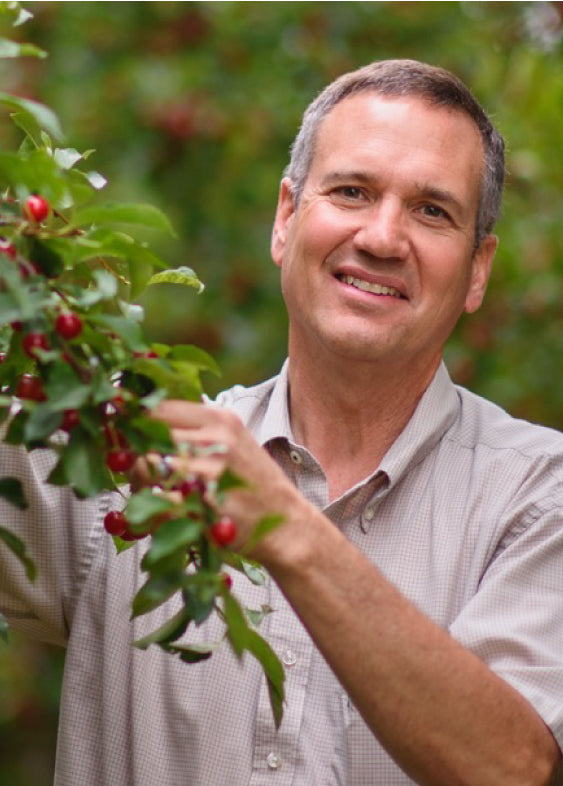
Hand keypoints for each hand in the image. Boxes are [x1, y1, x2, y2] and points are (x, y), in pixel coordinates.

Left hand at [131, 400, 306, 563]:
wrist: (288, 525)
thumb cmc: (253, 485)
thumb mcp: (232, 443)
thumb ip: (194, 430)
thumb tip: (141, 422)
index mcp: (220, 418)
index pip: (159, 407)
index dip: (133, 421)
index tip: (121, 434)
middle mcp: (216, 439)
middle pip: (148, 435)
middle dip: (130, 453)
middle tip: (129, 470)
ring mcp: (211, 471)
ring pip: (146, 467)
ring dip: (137, 483)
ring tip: (145, 494)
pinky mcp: (206, 505)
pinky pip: (157, 502)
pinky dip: (148, 511)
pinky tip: (155, 516)